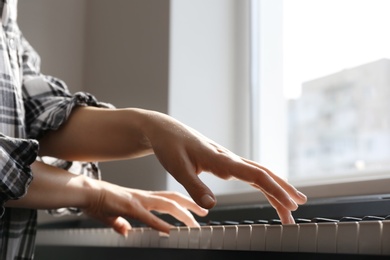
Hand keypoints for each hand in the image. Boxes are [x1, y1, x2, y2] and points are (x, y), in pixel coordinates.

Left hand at [38, 107, 306, 224]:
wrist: (164, 130)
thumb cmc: (169, 146)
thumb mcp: (177, 167)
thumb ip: (194, 186)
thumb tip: (212, 206)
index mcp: (221, 158)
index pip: (255, 174)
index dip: (274, 189)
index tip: (290, 203)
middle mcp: (229, 158)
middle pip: (263, 173)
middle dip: (282, 190)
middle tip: (298, 209)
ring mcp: (228, 160)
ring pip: (258, 174)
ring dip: (275, 189)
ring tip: (289, 206)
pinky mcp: (223, 163)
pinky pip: (248, 174)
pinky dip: (262, 184)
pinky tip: (268, 191)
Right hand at [82, 180, 207, 235]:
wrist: (86, 192)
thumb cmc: (98, 201)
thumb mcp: (113, 215)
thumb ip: (121, 223)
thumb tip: (125, 231)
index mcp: (142, 198)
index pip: (168, 198)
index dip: (183, 202)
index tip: (195, 210)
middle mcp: (144, 196)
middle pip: (173, 198)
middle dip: (191, 205)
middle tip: (205, 213)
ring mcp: (138, 200)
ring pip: (167, 204)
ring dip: (183, 215)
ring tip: (194, 224)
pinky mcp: (129, 207)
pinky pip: (148, 216)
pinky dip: (160, 224)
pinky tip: (170, 231)